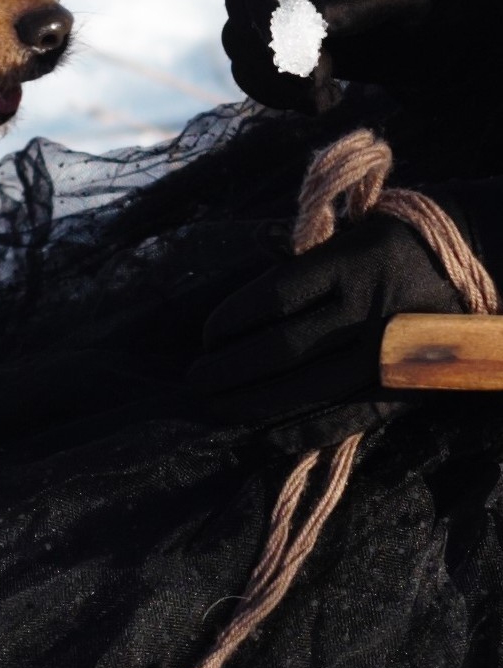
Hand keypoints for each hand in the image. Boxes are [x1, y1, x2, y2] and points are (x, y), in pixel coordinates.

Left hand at [191, 177, 502, 416]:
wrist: (480, 263)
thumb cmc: (395, 241)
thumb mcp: (348, 233)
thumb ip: (300, 264)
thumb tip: (239, 310)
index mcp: (350, 260)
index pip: (271, 298)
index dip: (230, 322)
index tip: (207, 336)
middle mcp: (367, 308)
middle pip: (279, 348)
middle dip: (227, 368)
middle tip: (194, 379)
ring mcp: (386, 352)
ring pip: (304, 387)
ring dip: (249, 401)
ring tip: (214, 406)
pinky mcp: (403, 387)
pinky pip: (343, 417)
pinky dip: (297, 430)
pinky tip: (262, 435)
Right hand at [221, 0, 502, 112]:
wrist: (452, 30)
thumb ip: (360, 2)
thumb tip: (304, 27)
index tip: (279, 40)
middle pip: (240, 4)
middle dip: (271, 50)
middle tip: (315, 79)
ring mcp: (283, 8)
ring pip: (238, 43)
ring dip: (272, 80)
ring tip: (325, 95)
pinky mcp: (284, 45)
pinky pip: (250, 71)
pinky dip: (275, 94)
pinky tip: (323, 101)